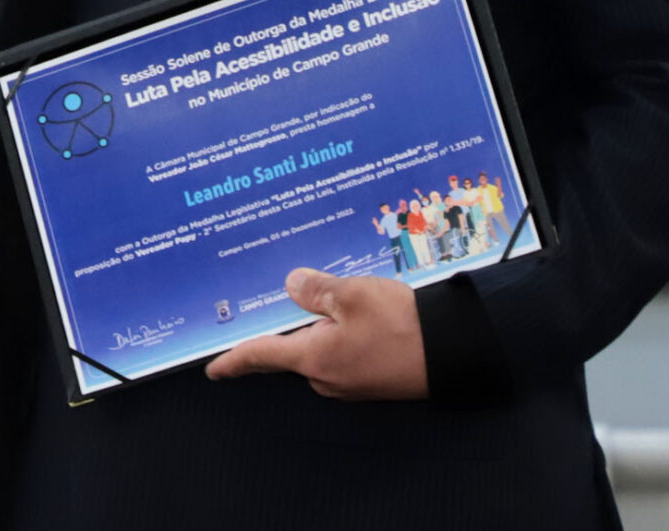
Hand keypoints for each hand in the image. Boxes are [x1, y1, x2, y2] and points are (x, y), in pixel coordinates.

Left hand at [205, 267, 429, 399]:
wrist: (454, 355)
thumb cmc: (402, 326)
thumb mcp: (354, 294)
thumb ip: (317, 288)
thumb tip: (291, 285)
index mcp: (314, 358)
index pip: (262, 357)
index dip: (234, 361)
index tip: (213, 370)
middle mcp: (327, 377)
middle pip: (293, 349)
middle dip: (291, 325)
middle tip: (288, 299)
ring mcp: (350, 382)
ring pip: (321, 349)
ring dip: (323, 326)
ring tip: (335, 298)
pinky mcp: (370, 379)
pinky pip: (344, 353)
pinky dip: (343, 333)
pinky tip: (358, 314)